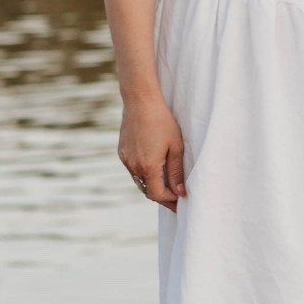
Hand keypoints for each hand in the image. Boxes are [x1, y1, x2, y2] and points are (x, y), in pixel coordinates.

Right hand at [119, 91, 186, 208]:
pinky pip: (133, 171)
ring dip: (153, 186)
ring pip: (140, 182)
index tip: (181, 202)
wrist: (140, 101)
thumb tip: (180, 193)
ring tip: (168, 187)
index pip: (158, 195)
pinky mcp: (122, 153)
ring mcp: (126, 160)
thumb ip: (177, 172)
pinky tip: (154, 171)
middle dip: (163, 197)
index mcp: (148, 167)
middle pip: (148, 191)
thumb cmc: (163, 121)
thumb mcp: (176, 147)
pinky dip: (144, 175)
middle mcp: (134, 166)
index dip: (170, 201)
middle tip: (176, 200)